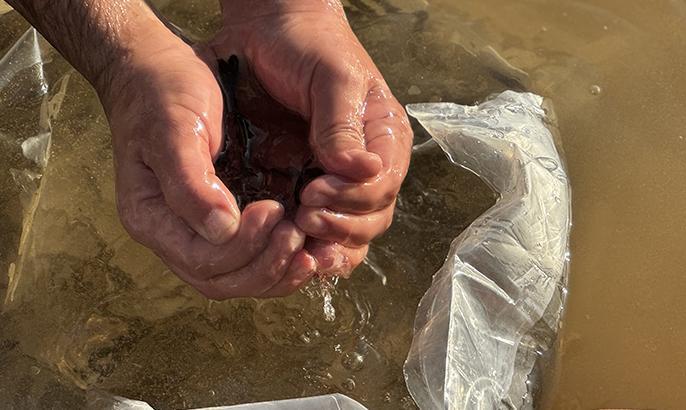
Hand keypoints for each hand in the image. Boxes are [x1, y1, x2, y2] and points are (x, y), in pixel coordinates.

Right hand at [99, 25, 316, 298]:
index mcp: (152, 217)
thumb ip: (191, 183)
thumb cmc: (162, 94)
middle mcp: (173, 234)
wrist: (159, 73)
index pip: (202, 260)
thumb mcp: (173, 130)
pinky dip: (282, 259)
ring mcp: (198, 231)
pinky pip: (252, 258)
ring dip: (278, 270)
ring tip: (311, 247)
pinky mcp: (224, 221)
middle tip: (299, 234)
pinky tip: (310, 245)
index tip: (275, 209)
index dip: (244, 247)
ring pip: (240, 278)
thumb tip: (222, 230)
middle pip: (222, 280)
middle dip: (266, 266)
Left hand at [211, 0, 412, 275]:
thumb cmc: (307, 46)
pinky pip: (319, 229)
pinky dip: (309, 245)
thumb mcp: (331, 77)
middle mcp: (366, 165)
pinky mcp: (304, 187)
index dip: (354, 199)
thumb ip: (342, 124)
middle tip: (305, 217)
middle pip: (372, 217)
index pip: (384, 186)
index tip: (314, 191)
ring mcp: (337, 180)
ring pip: (350, 232)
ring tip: (299, 237)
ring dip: (329, 243)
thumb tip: (362, 172)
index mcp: (383, 138)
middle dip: (342, 226)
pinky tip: (291, 246)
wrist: (269, 32)